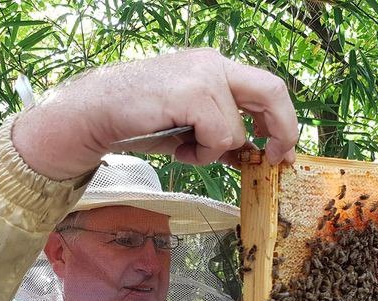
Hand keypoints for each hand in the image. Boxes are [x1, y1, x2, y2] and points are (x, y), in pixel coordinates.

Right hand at [13, 48, 298, 179]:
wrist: (94, 114)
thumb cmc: (139, 121)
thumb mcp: (190, 130)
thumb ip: (222, 136)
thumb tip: (253, 154)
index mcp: (215, 68)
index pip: (265, 88)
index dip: (282, 122)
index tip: (281, 152)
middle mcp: (213, 64)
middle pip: (272, 92)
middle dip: (283, 130)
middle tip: (273, 160)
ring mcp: (203, 74)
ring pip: (236, 130)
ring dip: (212, 153)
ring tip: (184, 149)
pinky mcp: (192, 91)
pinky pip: (219, 137)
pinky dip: (201, 154)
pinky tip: (178, 149)